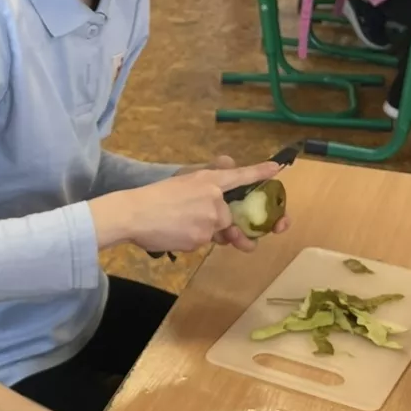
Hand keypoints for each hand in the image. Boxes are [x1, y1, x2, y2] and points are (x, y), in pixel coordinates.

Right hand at [95, 162, 280, 253]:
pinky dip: (189, 241)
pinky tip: (172, 232)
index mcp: (208, 180)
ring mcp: (210, 220)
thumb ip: (206, 182)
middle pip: (227, 217)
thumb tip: (227, 166)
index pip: (240, 176)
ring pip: (215, 232)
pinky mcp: (202, 239)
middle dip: (216, 223)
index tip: (277, 168)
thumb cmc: (152, 197)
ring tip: (177, 223)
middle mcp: (214, 198)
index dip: (260, 172)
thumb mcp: (182, 181)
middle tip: (190, 218)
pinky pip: (202, 243)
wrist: (133, 214)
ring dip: (200, 231)